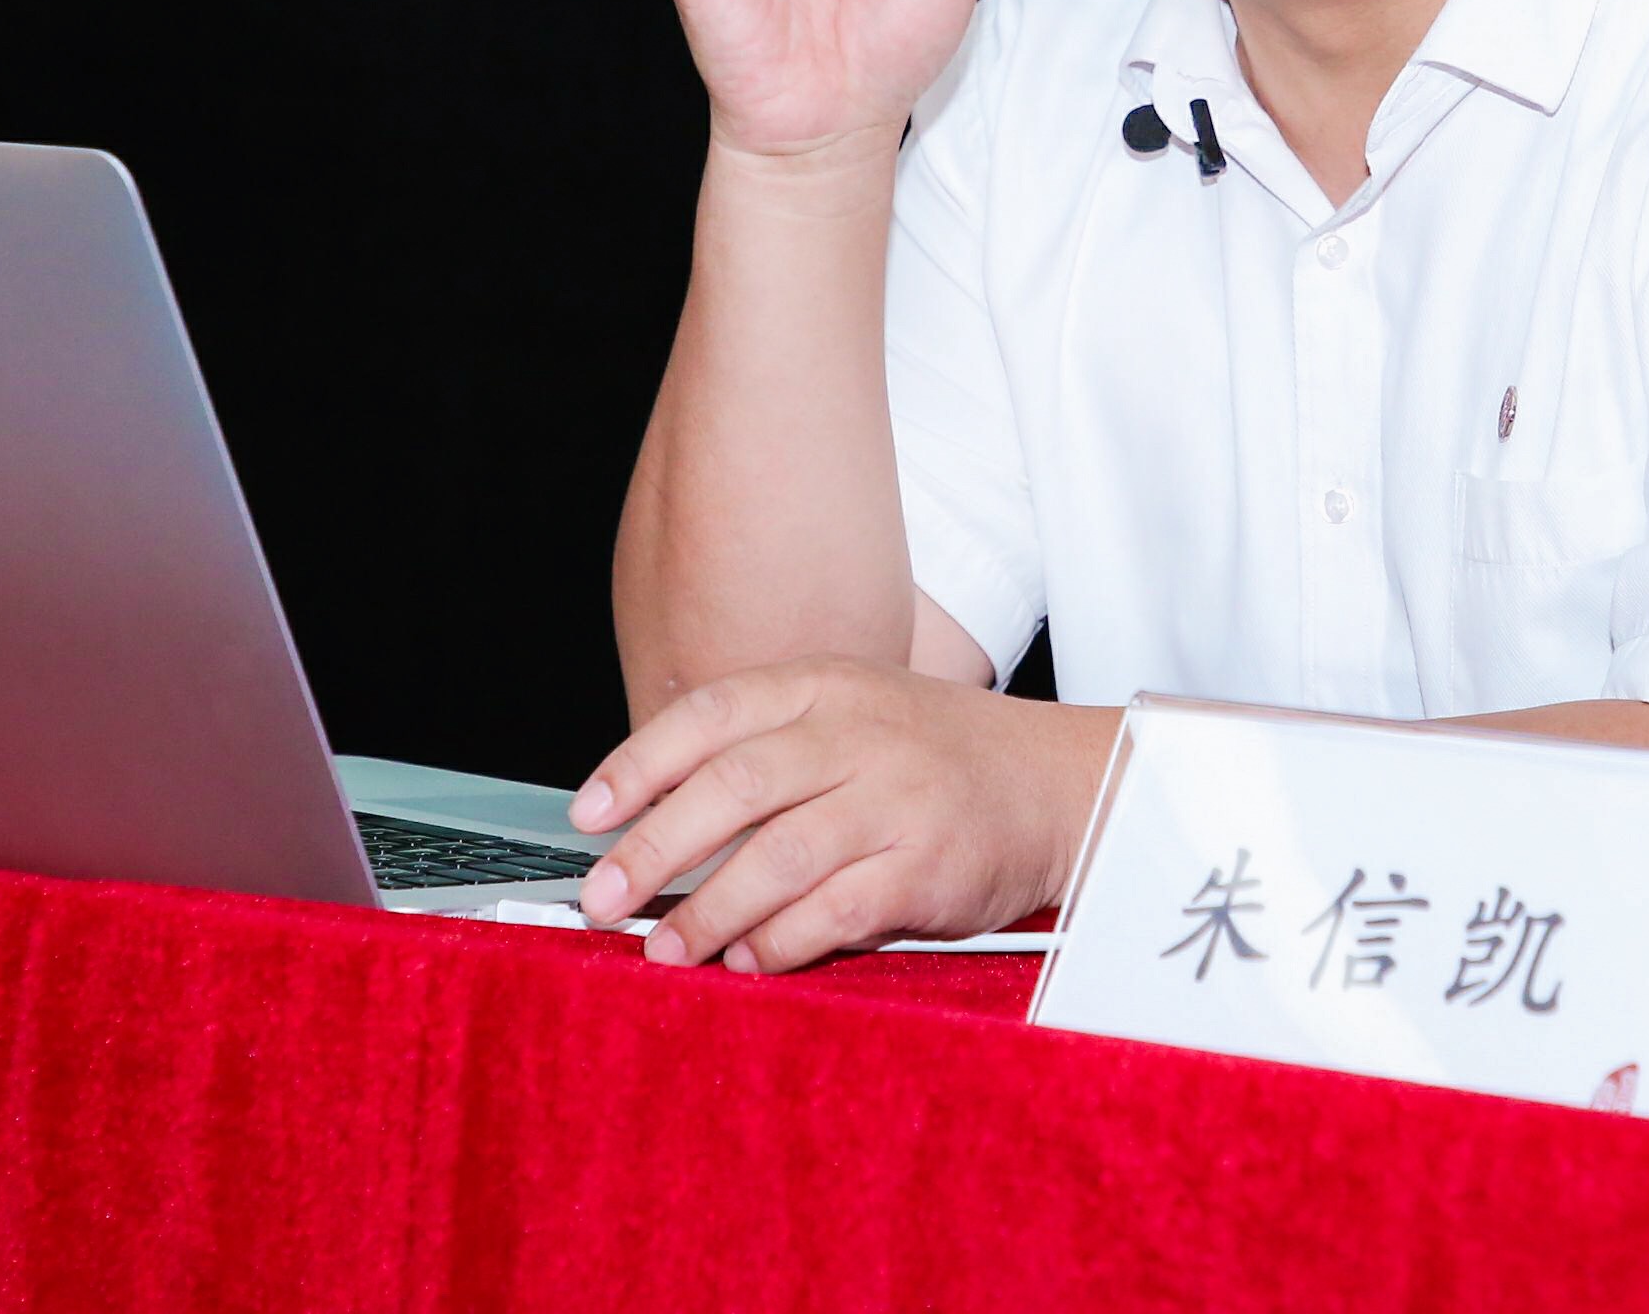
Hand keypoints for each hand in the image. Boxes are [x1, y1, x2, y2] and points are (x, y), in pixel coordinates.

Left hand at [566, 658, 1114, 970]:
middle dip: (655, 848)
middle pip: (732, 786)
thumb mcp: (857, 716)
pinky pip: (833, 911)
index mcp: (828, 687)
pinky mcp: (925, 865)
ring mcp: (895, 798)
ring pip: (776, 856)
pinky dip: (780, 942)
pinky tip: (750, 960)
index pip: (712, 713)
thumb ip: (770, 753)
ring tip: (668, 947)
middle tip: (604, 898)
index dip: (639, 764)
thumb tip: (658, 822)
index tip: (589, 815)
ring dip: (708, 911)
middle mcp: (858, 734)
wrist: (1058, 785)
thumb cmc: (940, 758)